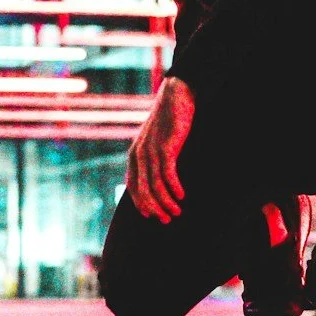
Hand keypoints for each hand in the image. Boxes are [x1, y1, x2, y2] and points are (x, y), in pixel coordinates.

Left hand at [126, 76, 194, 223]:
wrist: (176, 95)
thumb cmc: (168, 120)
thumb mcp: (156, 141)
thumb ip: (154, 158)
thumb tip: (159, 177)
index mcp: (134, 154)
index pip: (133, 187)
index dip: (141, 204)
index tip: (152, 216)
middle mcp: (139, 155)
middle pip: (143, 191)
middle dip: (154, 208)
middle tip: (167, 220)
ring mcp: (151, 151)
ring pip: (155, 186)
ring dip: (166, 202)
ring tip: (177, 212)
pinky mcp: (165, 147)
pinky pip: (168, 174)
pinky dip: (174, 188)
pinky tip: (182, 196)